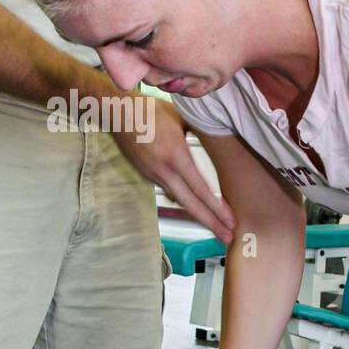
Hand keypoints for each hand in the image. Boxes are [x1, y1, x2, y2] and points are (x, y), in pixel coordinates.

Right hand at [112, 98, 234, 243]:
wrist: (117, 113)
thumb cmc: (150, 111)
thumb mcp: (181, 117)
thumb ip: (200, 131)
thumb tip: (219, 137)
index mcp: (176, 157)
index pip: (201, 190)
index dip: (217, 209)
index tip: (231, 222)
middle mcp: (164, 172)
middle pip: (191, 205)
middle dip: (211, 223)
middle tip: (228, 238)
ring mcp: (153, 175)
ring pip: (180, 200)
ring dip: (198, 214)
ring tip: (215, 225)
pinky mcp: (146, 175)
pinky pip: (169, 191)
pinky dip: (184, 200)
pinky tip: (194, 205)